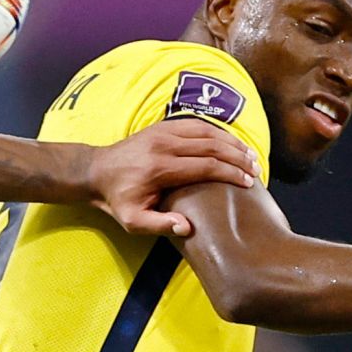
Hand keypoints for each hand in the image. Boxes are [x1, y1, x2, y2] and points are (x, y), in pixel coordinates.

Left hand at [89, 118, 258, 235]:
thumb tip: (187, 227)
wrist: (95, 171)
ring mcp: (163, 132)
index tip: (248, 182)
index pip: (206, 166)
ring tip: (250, 155)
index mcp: (160, 168)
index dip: (231, 173)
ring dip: (232, 142)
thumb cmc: (117, 199)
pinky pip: (196, 124)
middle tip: (256, 169)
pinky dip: (217, 132)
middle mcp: (164, 145)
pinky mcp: (163, 126)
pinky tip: (230, 142)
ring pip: (207, 131)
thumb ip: (159, 225)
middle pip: (212, 146)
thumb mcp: (132, 221)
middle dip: (238, 157)